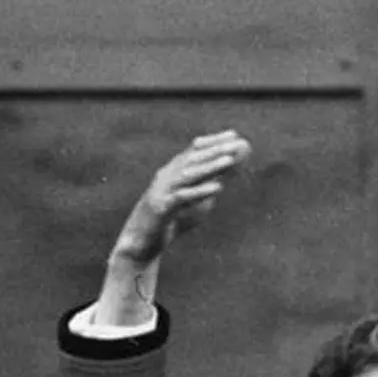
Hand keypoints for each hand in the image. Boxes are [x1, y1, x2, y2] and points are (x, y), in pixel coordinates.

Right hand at [108, 131, 252, 270]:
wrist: (142, 242)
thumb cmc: (170, 219)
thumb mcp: (194, 201)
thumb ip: (210, 186)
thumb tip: (232, 172)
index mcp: (173, 172)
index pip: (193, 151)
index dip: (213, 141)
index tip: (233, 134)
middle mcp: (167, 177)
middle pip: (193, 160)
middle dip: (215, 150)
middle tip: (235, 143)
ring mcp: (162, 191)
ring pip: (188, 175)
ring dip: (209, 166)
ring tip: (229, 160)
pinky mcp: (161, 209)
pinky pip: (182, 198)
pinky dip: (200, 191)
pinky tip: (218, 187)